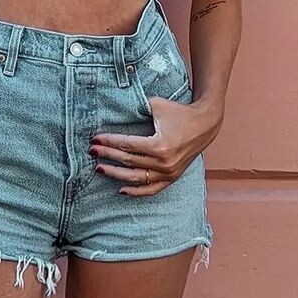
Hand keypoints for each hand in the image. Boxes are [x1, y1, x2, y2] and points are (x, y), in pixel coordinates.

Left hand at [89, 92, 224, 195]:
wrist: (205, 124)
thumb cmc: (179, 112)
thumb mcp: (157, 105)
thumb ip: (137, 107)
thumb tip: (115, 107)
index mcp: (159, 145)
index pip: (126, 145)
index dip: (109, 142)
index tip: (95, 139)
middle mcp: (163, 163)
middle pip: (128, 161)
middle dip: (107, 155)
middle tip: (92, 151)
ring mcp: (168, 173)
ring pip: (136, 178)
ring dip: (115, 175)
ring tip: (99, 168)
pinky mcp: (172, 178)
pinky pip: (151, 189)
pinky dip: (136, 192)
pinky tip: (120, 189)